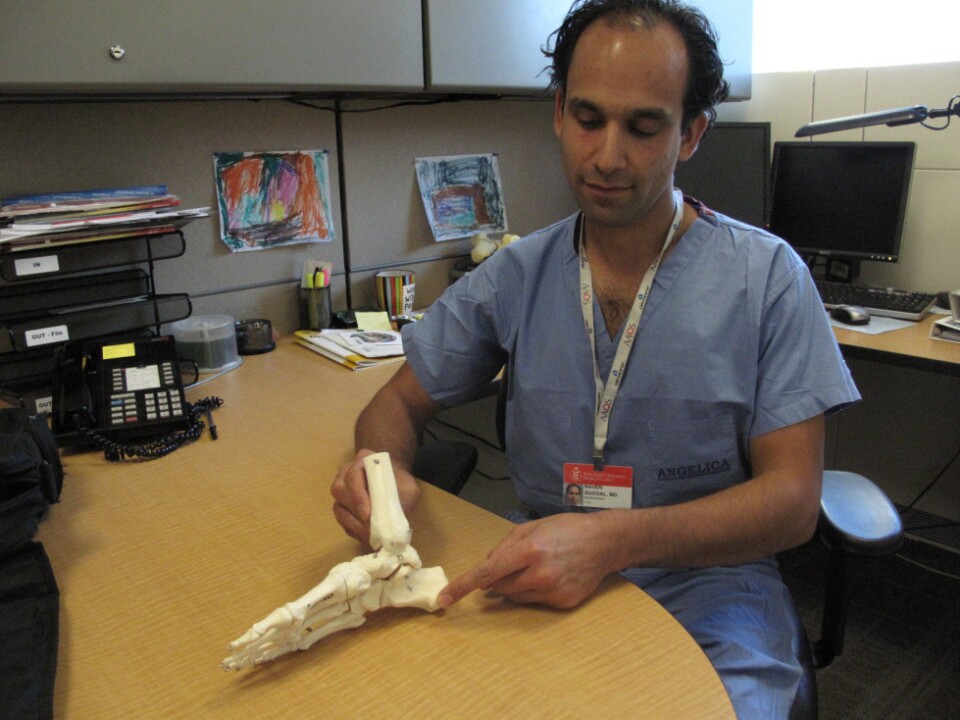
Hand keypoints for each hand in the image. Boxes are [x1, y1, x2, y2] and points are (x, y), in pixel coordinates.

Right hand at [331, 449, 420, 545]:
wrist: (395, 487)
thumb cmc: (401, 484)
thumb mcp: (408, 488)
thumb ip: (403, 499)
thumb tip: (395, 522)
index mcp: (363, 461)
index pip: (353, 475)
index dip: (358, 495)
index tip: (367, 514)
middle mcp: (346, 473)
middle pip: (340, 491)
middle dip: (355, 512)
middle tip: (370, 529)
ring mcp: (341, 490)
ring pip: (338, 508)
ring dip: (354, 525)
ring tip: (371, 537)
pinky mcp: (341, 506)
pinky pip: (341, 520)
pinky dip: (354, 531)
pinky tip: (367, 538)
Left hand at [438, 513, 615, 609]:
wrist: (604, 542)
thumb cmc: (566, 529)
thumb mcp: (531, 527)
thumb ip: (504, 547)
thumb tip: (485, 572)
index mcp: (529, 550)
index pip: (487, 573)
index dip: (463, 586)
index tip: (445, 599)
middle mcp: (539, 574)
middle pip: (500, 587)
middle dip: (498, 578)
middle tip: (516, 562)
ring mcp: (552, 591)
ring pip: (515, 597)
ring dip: (516, 585)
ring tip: (537, 565)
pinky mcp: (563, 603)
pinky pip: (534, 601)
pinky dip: (534, 591)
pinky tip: (552, 575)